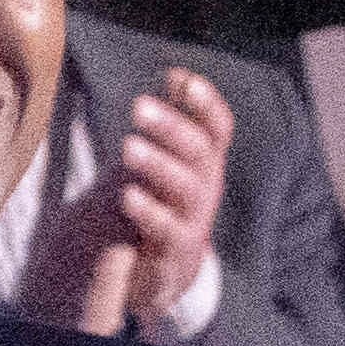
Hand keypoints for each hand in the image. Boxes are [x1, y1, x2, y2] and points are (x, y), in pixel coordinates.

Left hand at [28, 62, 230, 333]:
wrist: (167, 271)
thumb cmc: (165, 204)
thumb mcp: (168, 161)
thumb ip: (173, 122)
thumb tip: (175, 74)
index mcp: (205, 164)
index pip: (217, 128)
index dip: (205, 102)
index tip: (180, 78)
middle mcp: (207, 186)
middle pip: (199, 151)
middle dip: (171, 126)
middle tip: (138, 106)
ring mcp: (196, 218)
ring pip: (187, 187)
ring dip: (158, 164)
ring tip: (127, 145)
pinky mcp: (178, 250)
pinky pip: (169, 229)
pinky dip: (150, 210)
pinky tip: (127, 195)